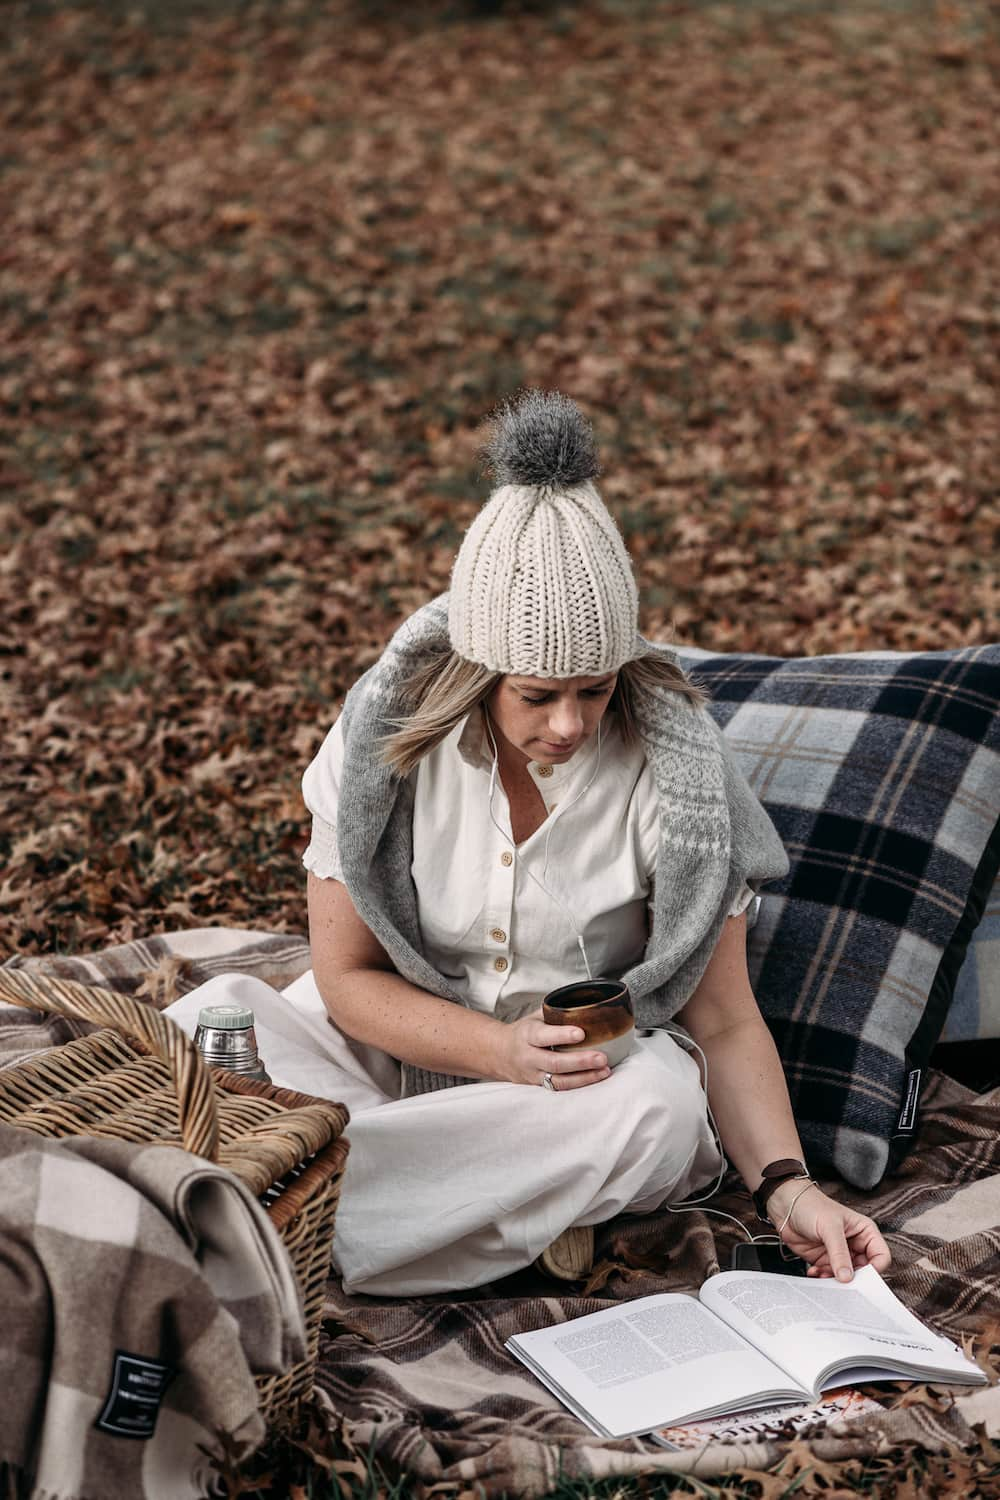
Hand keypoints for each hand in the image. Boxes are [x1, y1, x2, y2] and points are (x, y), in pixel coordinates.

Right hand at [493, 1009, 610, 1089]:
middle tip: (601, 1057)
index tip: (581, 1033)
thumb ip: (555, 1013)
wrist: (499, 1054)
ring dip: (584, 1077)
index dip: (562, 1035)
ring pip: (559, 1080)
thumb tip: (586, 1004)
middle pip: (554, 1062)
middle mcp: (528, 1057)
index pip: (543, 1035)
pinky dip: (579, 1084)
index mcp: (527, 1034)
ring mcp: (533, 1074)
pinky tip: (596, 1078)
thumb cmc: (523, 1032)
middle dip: (580, 1061)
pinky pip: (560, 1088)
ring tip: (604, 1070)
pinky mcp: (539, 1086)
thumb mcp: (534, 1017)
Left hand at [769, 1180, 891, 1281]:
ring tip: (823, 1273)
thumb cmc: (811, 1205)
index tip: (862, 1277)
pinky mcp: (824, 1260)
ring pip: (846, 1277)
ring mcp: (839, 1254)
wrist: (785, 1206)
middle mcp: (855, 1244)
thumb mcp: (829, 1227)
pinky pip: (829, 1277)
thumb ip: (839, 1253)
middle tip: (841, 1281)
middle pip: (864, 1271)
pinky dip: (823, 1278)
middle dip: (853, 1278)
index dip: (875, 1269)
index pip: (880, 1256)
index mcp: (864, 1232)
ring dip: (835, 1280)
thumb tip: (847, 1277)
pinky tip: (814, 1271)